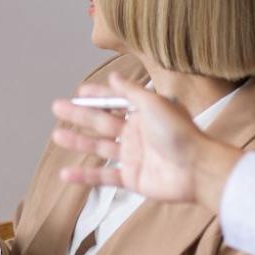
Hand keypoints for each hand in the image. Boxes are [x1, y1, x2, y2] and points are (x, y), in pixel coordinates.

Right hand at [49, 73, 239, 206]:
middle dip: (79, 115)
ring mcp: (134, 156)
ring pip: (99, 147)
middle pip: (102, 122)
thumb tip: (113, 76)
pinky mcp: (132, 178)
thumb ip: (131, 91)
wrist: (197, 169)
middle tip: (57, 107)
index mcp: (145, 114)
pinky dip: (84, 176)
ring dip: (78, 141)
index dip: (97, 96)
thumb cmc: (181, 133)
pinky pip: (104, 176)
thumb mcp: (155, 104)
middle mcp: (137, 133)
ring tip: (57, 135)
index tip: (79, 92)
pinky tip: (65, 174)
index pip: (115, 101)